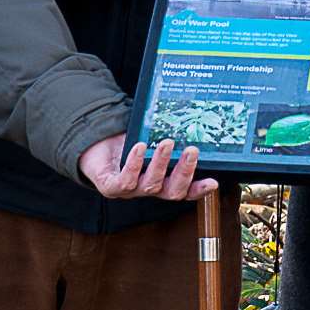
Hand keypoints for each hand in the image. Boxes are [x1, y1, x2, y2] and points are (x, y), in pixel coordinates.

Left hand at [80, 134, 216, 201]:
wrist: (96, 145)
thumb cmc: (129, 142)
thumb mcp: (153, 139)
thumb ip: (171, 138)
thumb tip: (195, 119)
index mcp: (163, 181)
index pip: (186, 190)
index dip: (199, 189)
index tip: (213, 182)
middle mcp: (150, 189)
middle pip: (172, 191)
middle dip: (184, 172)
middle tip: (192, 151)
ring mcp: (131, 190)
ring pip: (151, 185)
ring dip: (160, 163)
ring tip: (167, 143)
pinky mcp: (111, 186)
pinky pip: (124, 181)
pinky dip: (134, 164)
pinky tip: (139, 148)